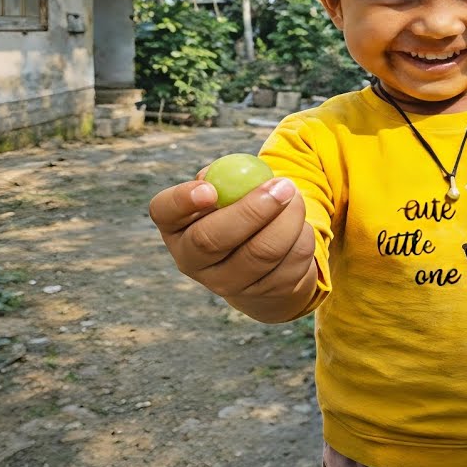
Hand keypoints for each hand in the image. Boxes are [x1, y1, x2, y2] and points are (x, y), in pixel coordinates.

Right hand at [148, 168, 317, 322]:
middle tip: (282, 186)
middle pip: (212, 240)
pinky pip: (289, 263)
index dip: (183, 201)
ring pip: (261, 253)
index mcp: (176, 224)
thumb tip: (235, 171)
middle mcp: (191, 260)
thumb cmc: (239, 209)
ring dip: (288, 220)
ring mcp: (225, 284)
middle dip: (252, 210)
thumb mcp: (228, 189)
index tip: (209, 190)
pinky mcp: (261, 295)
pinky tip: (298, 225)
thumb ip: (229, 176)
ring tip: (296, 197)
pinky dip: (301, 237)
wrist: (262, 260)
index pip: (165, 211)